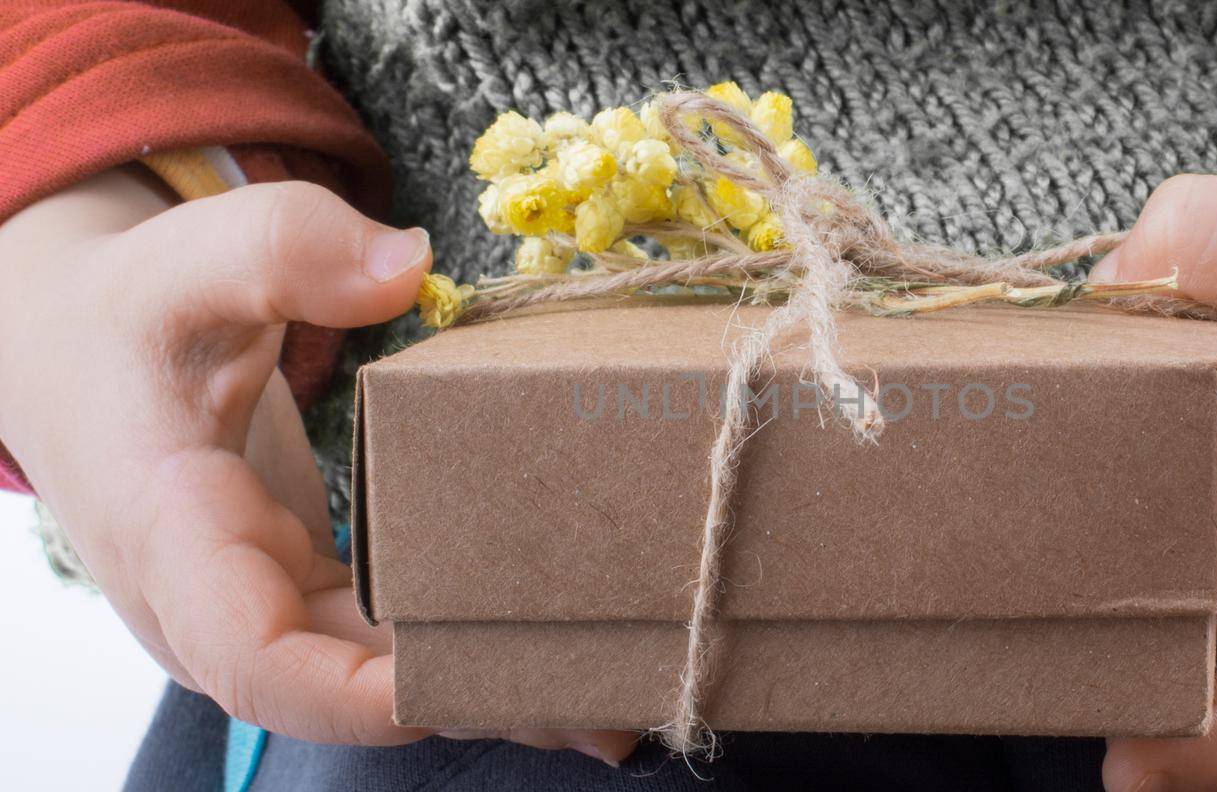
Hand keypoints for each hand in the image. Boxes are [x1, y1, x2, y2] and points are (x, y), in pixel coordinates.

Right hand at [0, 168, 634, 763]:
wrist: (85, 368)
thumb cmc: (136, 317)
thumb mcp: (188, 259)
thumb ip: (283, 247)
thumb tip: (407, 268)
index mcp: (174, 538)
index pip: (251, 656)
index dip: (347, 693)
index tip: (448, 685)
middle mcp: (219, 607)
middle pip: (342, 689)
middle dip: (467, 700)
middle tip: (598, 702)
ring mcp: (268, 611)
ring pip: (376, 679)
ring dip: (489, 693)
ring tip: (615, 707)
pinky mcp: (310, 596)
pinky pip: (389, 646)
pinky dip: (471, 654)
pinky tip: (567, 664)